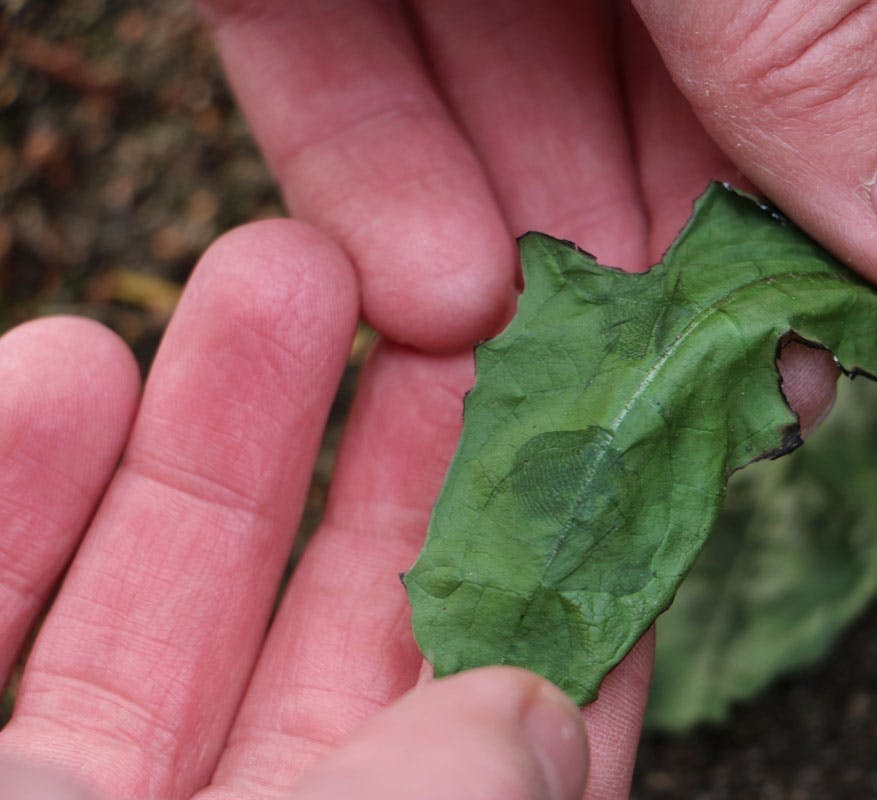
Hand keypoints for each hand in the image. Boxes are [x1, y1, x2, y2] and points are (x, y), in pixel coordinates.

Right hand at [0, 223, 610, 798]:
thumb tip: (549, 705)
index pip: (505, 707)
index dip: (558, 567)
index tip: (599, 425)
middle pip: (348, 620)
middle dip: (400, 444)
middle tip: (451, 301)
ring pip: (168, 596)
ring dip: (220, 421)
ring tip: (281, 262)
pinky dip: (19, 485)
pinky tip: (72, 359)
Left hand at [196, 0, 876, 518]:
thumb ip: (825, 35)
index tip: (845, 350)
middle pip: (694, 108)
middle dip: (674, 267)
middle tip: (676, 413)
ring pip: (515, 106)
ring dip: (522, 257)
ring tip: (527, 373)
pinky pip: (345, 68)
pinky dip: (375, 175)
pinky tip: (418, 286)